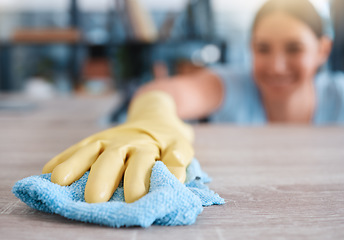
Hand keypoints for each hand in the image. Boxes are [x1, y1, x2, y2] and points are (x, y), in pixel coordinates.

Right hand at [42, 91, 193, 202]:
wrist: (154, 119)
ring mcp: (107, 140)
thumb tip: (174, 175)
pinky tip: (48, 172)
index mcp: (147, 146)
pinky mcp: (94, 140)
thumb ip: (178, 161)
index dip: (138, 181)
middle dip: (103, 177)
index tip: (135, 200)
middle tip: (94, 199)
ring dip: (74, 164)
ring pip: (89, 150)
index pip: (142, 163)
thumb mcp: (180, 147)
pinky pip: (77, 148)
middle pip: (112, 158)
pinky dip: (62, 158)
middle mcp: (124, 142)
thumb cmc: (167, 141)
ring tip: (59, 180)